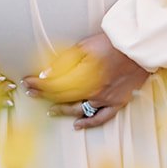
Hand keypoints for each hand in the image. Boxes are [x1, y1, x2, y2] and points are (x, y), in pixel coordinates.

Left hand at [22, 31, 151, 128]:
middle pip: (62, 97)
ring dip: (62, 110)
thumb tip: (47, 73)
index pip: (54, 84)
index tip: (27, 83)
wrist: (138, 46)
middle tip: (32, 94)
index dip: (38, 85)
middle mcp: (92, 91)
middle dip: (45, 95)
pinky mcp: (117, 102)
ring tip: (51, 109)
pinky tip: (78, 124)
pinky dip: (89, 122)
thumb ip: (65, 61)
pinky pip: (101, 117)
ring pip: (78, 109)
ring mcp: (105, 98)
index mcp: (82, 76)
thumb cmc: (112, 42)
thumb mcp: (84, 46)